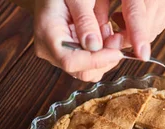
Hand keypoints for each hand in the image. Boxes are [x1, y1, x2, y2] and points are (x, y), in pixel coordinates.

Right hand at [33, 0, 164, 81]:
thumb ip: (85, 20)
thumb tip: (95, 46)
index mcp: (47, 35)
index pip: (71, 62)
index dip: (96, 61)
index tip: (117, 52)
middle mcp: (50, 51)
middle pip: (82, 71)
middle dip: (104, 59)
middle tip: (117, 39)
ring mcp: (58, 56)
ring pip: (89, 71)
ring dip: (106, 57)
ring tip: (110, 34)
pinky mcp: (68, 56)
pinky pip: (89, 65)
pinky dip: (102, 56)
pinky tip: (105, 39)